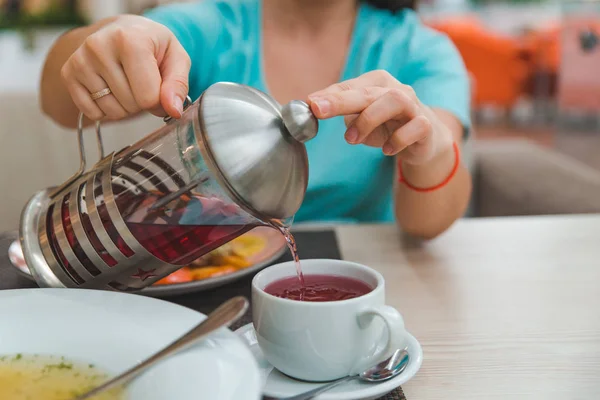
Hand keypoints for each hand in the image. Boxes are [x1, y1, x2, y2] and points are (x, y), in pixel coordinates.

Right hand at [60, 15, 190, 121]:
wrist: (123, 31)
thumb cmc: (153, 45)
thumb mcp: (176, 58)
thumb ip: (178, 84)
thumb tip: (173, 110)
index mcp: (130, 40)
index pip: (148, 97)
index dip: (159, 101)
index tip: (160, 88)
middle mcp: (99, 46)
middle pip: (131, 105)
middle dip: (142, 103)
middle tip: (142, 82)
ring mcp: (80, 60)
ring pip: (112, 111)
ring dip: (125, 107)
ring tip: (127, 83)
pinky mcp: (68, 73)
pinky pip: (93, 113)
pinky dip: (106, 110)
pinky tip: (111, 89)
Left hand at [307, 70, 454, 165]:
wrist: (425, 140)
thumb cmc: (388, 125)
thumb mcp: (362, 119)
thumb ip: (344, 113)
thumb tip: (316, 109)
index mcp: (376, 84)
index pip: (349, 86)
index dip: (329, 95)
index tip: (310, 103)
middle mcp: (396, 90)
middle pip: (367, 92)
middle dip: (341, 100)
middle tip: (319, 110)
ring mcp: (413, 106)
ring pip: (394, 101)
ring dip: (369, 119)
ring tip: (351, 139)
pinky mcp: (426, 125)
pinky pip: (415, 127)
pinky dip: (398, 139)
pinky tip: (386, 149)